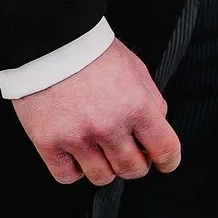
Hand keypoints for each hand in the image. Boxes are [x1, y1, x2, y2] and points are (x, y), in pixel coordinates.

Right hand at [11, 39, 180, 185]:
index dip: (168, 160)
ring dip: (105, 166)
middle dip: (136, 163)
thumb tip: (157, 128)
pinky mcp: (49, 143)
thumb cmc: (93, 51)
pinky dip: (74, 168)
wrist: (50, 40)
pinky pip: (68, 176)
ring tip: (98, 146)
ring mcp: (77, 137)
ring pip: (102, 177)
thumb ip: (151, 100)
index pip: (165, 149)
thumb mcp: (135, 68)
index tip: (164, 161)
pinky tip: (75, 150)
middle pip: (133, 169)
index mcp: (136, 105)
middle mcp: (108, 125)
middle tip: (128, 150)